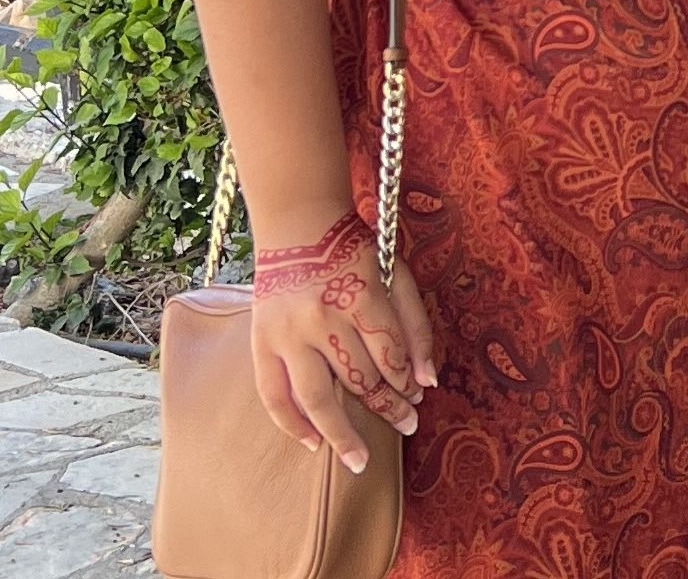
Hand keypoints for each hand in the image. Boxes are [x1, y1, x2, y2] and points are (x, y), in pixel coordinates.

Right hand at [247, 209, 436, 474]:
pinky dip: (292, 423)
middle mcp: (322, 317)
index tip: (418, 397)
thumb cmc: (355, 251)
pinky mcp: (260, 343)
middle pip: (358, 378)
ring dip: (341, 433)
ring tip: (360, 460)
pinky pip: (273, 395)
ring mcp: (287, 333)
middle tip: (407, 426)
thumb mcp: (397, 274)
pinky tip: (313, 443)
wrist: (297, 227)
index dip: (405, 380)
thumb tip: (427, 381)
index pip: (389, 352)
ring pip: (316, 396)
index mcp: (361, 294)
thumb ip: (415, 325)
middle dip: (387, 407)